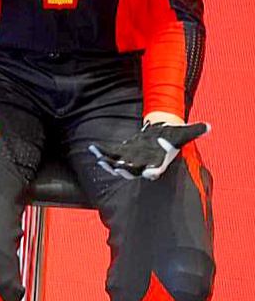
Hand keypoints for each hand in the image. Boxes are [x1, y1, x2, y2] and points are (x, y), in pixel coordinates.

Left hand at [89, 121, 209, 180]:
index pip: (157, 169)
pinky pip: (110, 155)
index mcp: (158, 161)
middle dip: (126, 171)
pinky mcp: (122, 155)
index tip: (149, 173)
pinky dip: (102, 153)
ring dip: (109, 164)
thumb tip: (208, 127)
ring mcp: (131, 161)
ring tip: (99, 160)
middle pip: (135, 171)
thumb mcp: (183, 133)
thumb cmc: (172, 137)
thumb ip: (195, 130)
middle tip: (118, 169)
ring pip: (118, 166)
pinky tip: (92, 149)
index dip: (153, 171)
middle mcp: (144, 164)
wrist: (161, 138)